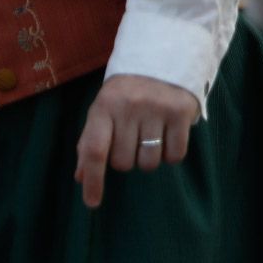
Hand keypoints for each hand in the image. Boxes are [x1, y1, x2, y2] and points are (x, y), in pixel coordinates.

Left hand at [74, 74, 200, 208]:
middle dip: (126, 159)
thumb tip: (81, 177)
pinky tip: (167, 136)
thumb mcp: (102, 112)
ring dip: (148, 159)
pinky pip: (175, 156)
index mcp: (104, 108)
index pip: (95, 151)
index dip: (93, 180)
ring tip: (149, 136)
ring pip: (149, 162)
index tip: (92, 203)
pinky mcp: (181, 112)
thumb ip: (90, 143)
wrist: (161, 58)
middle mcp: (130, 108)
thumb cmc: (124, 95)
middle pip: (124, 163)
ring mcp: (157, 109)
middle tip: (131, 139)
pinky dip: (170, 154)